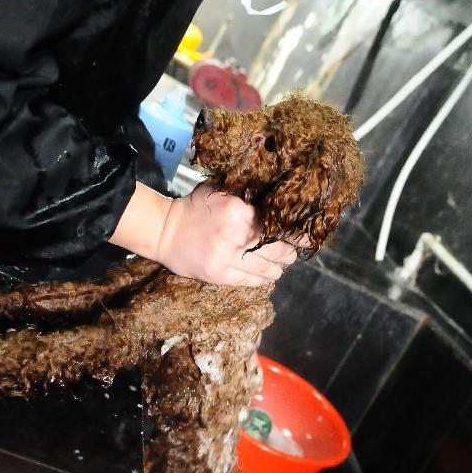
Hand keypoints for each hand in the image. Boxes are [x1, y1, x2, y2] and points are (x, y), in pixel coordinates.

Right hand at [155, 182, 296, 285]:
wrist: (163, 231)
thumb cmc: (194, 208)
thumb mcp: (219, 191)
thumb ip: (245, 195)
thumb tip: (275, 198)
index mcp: (238, 210)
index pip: (276, 224)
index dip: (295, 233)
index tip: (308, 237)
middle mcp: (235, 235)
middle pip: (277, 249)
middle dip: (289, 252)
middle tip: (293, 252)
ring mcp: (227, 257)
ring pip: (267, 268)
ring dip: (279, 268)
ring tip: (281, 265)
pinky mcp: (218, 275)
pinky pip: (250, 281)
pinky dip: (262, 279)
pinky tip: (267, 275)